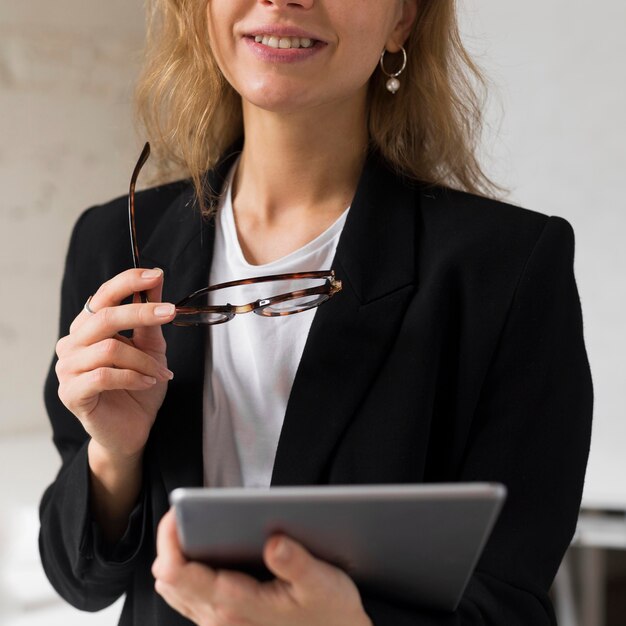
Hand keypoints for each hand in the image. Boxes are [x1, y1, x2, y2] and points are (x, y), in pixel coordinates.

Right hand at [55, 268, 175, 459]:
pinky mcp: (71, 393)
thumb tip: (156, 279)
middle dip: (141, 312)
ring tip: (161, 373)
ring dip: (144, 360)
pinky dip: (133, 377)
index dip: (127, 282)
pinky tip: (147, 383)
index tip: (155, 275)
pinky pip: (103, 376)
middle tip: (170, 311)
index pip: (103, 296)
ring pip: (109, 349)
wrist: (133, 428)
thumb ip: (150, 318)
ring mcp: (67, 369)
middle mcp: (72, 344)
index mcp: (88, 328)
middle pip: (105, 317)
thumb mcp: (151, 348)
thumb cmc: (139, 386)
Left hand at [152, 509, 372, 625]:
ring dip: (177, 556)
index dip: (169, 538)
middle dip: (171, 541)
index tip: (180, 510)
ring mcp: (218, 624)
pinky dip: (187, 571)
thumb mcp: (322, 583)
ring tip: (195, 526)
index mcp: (236, 604)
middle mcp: (219, 618)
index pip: (176, 572)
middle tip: (189, 510)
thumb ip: (296, 563)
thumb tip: (273, 541)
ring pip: (172, 588)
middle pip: (167, 577)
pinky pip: (187, 596)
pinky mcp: (223, 623)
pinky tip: (209, 552)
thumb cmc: (329, 611)